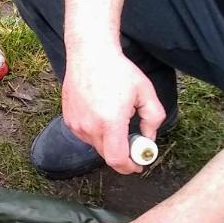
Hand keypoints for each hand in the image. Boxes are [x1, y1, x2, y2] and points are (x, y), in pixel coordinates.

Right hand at [61, 53, 165, 173]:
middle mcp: (90, 127)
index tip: (138, 164)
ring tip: (115, 118)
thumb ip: (153, 119)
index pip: (117, 160)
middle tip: (133, 140)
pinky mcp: (69, 120)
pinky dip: (97, 132)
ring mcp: (77, 125)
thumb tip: (149, 138)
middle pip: (107, 156)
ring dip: (109, 141)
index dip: (129, 167)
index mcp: (110, 122)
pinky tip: (101, 112)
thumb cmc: (117, 71)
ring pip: (96, 145)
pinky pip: (86, 135)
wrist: (89, 55)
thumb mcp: (145, 92)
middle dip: (122, 154)